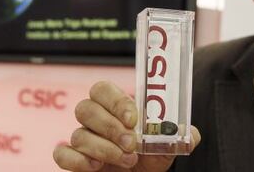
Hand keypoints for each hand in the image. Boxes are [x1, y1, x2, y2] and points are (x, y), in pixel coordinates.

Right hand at [53, 81, 200, 171]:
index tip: (133, 118)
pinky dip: (77, 160)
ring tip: (127, 161)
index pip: (102, 89)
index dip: (115, 100)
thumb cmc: (150, 155)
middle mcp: (95, 118)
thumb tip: (191, 134)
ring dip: (103, 149)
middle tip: (131, 144)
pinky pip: (62, 154)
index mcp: (115, 106)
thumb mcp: (167, 145)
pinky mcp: (72, 159)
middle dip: (110, 127)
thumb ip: (180, 135)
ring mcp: (82, 137)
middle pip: (86, 108)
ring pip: (78, 133)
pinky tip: (96, 168)